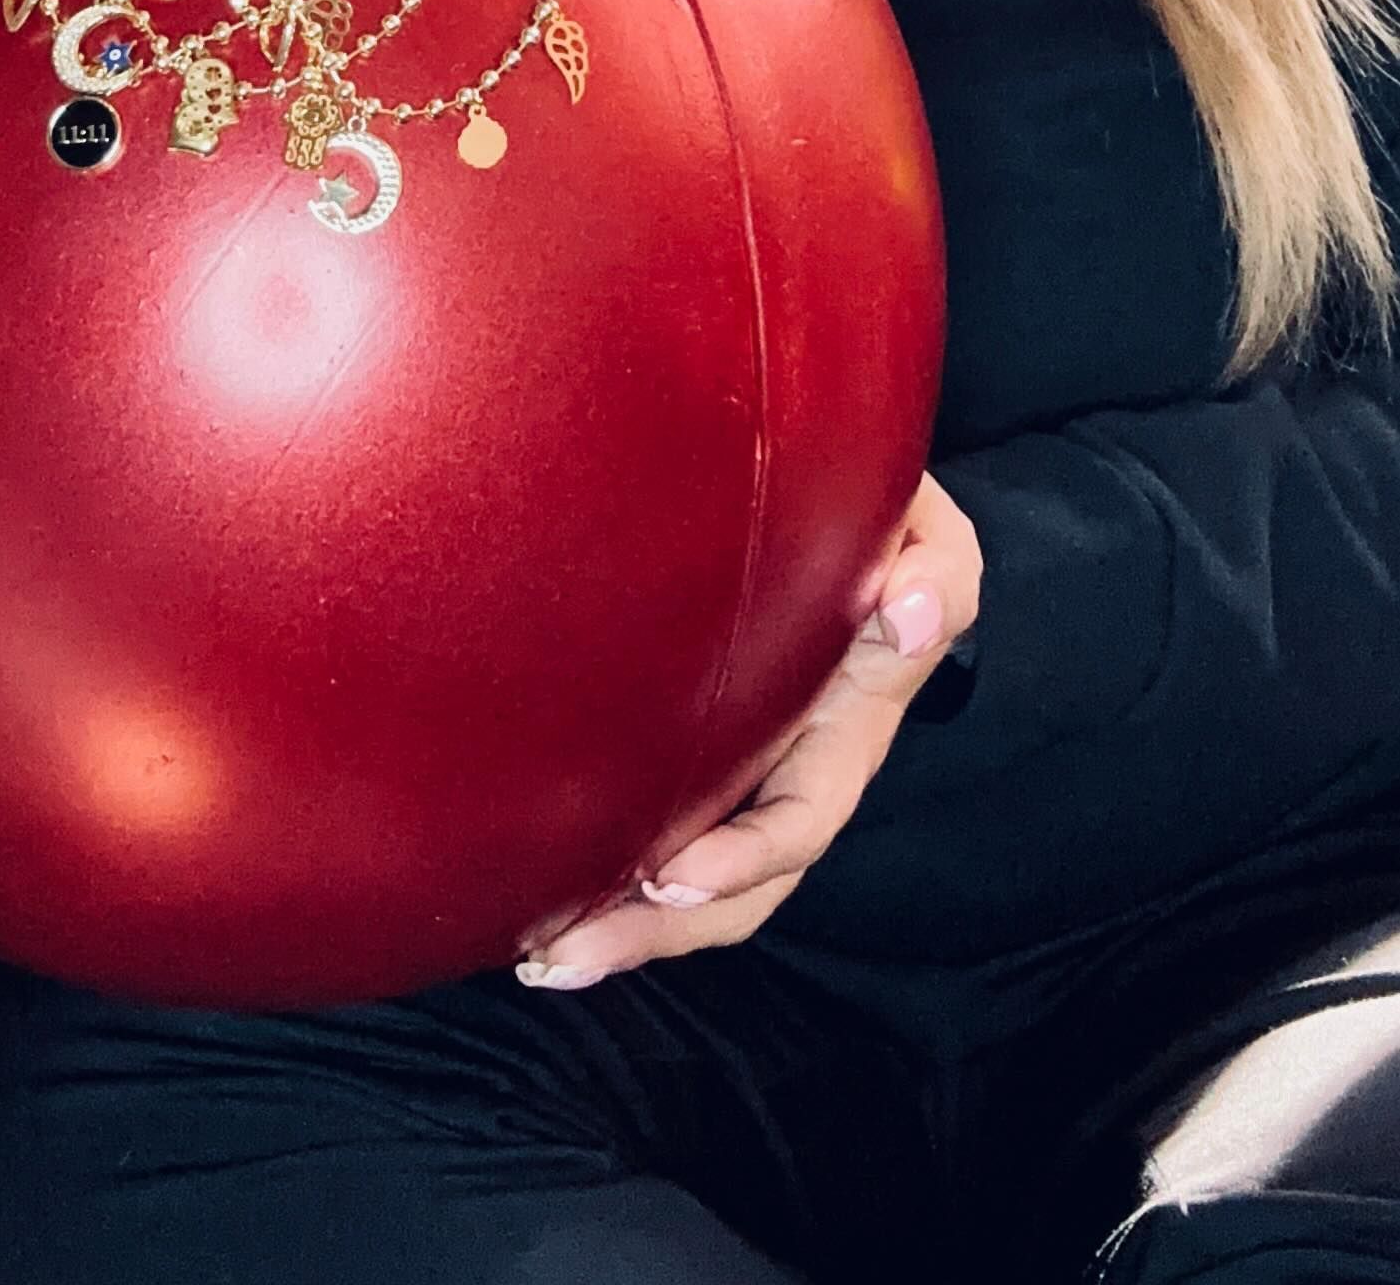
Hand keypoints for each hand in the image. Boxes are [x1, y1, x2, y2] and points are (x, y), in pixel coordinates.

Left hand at [516, 473, 980, 990]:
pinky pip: (655, 826)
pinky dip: (603, 873)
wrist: (850, 515)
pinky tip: (535, 898)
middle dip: (656, 929)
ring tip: (537, 956)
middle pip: (736, 887)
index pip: (802, 817)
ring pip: (689, 878)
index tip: (671, 874)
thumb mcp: (930, 541)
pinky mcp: (693, 751)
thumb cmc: (891, 533)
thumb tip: (909, 612)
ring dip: (621, 925)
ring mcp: (741, 769)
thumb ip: (936, 574)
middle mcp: (793, 770)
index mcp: (848, 731)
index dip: (745, 858)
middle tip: (563, 953)